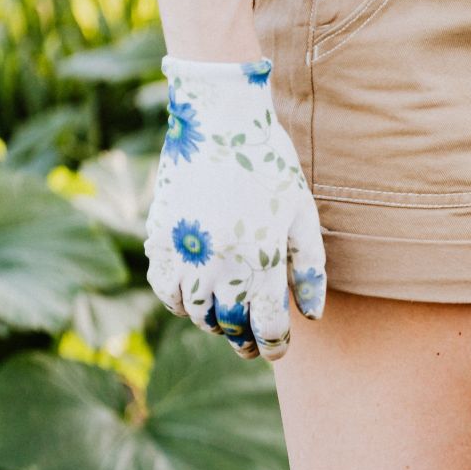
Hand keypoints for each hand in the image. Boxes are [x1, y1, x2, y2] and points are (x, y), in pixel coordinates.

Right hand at [144, 57, 326, 360]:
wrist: (218, 120)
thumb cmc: (271, 165)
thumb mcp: (303, 214)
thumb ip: (310, 269)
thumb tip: (312, 315)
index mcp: (260, 259)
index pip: (266, 325)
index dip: (274, 344)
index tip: (278, 349)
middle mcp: (218, 262)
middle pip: (228, 324)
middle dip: (243, 340)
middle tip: (252, 345)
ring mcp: (184, 250)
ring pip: (193, 312)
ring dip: (211, 323)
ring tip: (227, 321)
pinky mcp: (158, 237)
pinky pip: (164, 287)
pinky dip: (179, 301)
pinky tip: (195, 299)